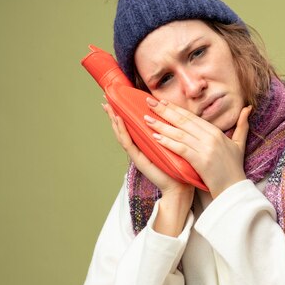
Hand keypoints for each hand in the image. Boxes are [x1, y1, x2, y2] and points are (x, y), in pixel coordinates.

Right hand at [103, 102, 193, 235]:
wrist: (179, 186)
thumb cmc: (178, 165)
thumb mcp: (171, 143)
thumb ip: (167, 131)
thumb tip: (170, 113)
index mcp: (146, 142)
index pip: (132, 124)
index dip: (124, 111)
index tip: (117, 97)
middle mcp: (139, 147)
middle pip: (123, 127)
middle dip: (113, 113)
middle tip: (105, 98)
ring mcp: (137, 154)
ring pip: (122, 133)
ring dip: (114, 120)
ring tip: (108, 106)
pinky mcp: (139, 159)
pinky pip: (128, 143)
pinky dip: (122, 131)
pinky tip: (118, 120)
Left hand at [143, 97, 251, 197]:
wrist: (234, 188)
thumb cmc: (234, 167)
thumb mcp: (240, 143)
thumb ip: (242, 125)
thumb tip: (248, 108)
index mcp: (216, 132)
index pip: (192, 117)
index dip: (176, 109)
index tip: (162, 102)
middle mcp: (210, 137)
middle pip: (183, 121)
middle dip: (164, 111)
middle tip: (149, 103)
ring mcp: (205, 148)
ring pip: (179, 133)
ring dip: (161, 125)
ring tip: (146, 119)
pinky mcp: (201, 160)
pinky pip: (181, 148)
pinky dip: (168, 142)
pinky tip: (155, 138)